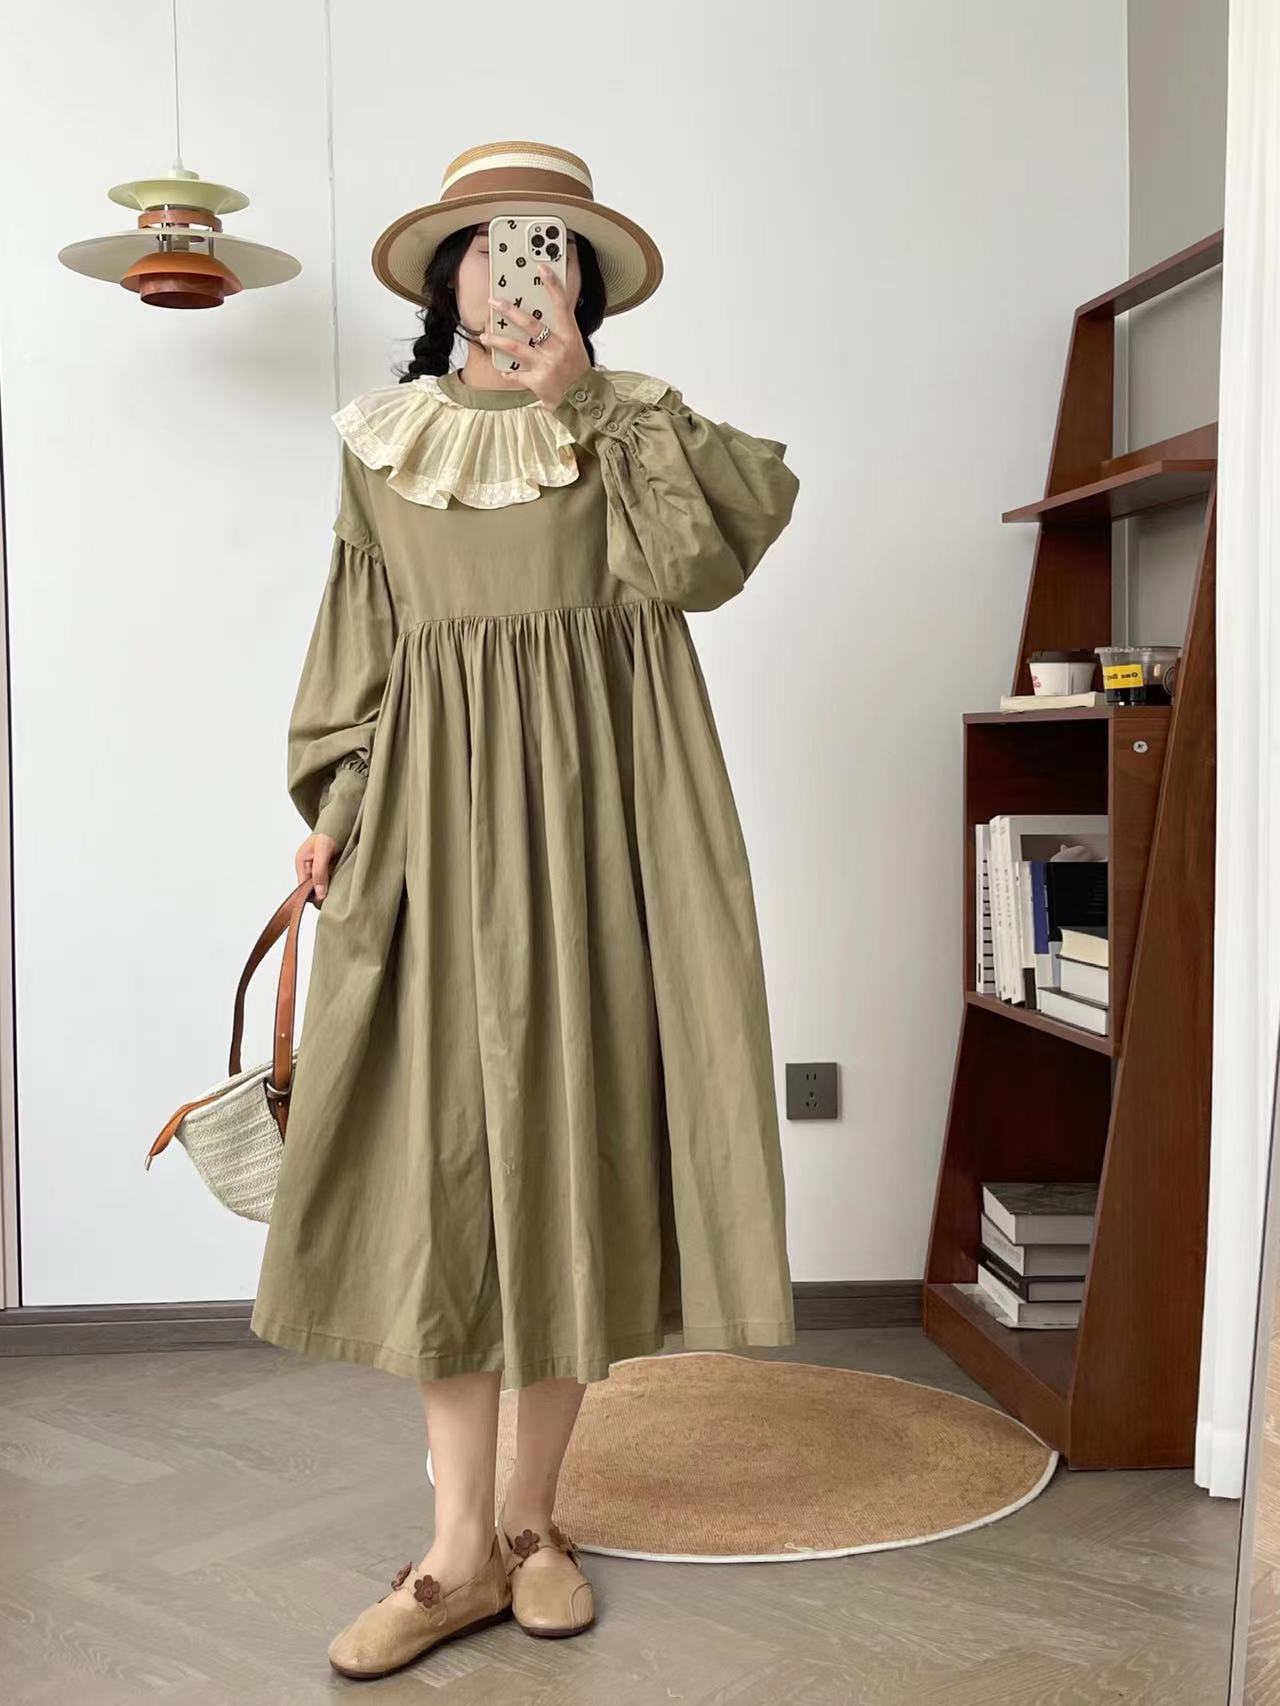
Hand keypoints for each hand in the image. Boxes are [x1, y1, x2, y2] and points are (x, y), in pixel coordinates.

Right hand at [296, 831, 338, 901]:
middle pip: (312, 889)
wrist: (340, 823)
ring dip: (329, 888)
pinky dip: (334, 883)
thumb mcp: (323, 850)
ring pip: (321, 886)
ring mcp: (318, 868)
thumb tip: (320, 893)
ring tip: (338, 886)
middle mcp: (308, 867)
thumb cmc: (329, 832)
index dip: (312, 895)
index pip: (302, 888)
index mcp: (301, 863)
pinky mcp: (328, 868)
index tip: (324, 899)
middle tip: (334, 894)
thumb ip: (319, 871)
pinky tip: (341, 881)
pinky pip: (329, 881)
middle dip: (321, 893)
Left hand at [480, 266, 590, 409]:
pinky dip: (508, 372)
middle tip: (493, 301)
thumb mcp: (575, 348)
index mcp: (570, 336)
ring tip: (484, 336)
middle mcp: (558, 348)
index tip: (542, 268)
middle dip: (509, 311)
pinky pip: (517, 374)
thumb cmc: (578, 373)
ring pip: (516, 347)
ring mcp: (547, 365)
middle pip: (530, 324)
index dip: (553, 285)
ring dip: (497, 340)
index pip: (562, 305)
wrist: (583, 401)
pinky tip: (502, 370)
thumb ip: (560, 334)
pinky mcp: (537, 381)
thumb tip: (540, 321)